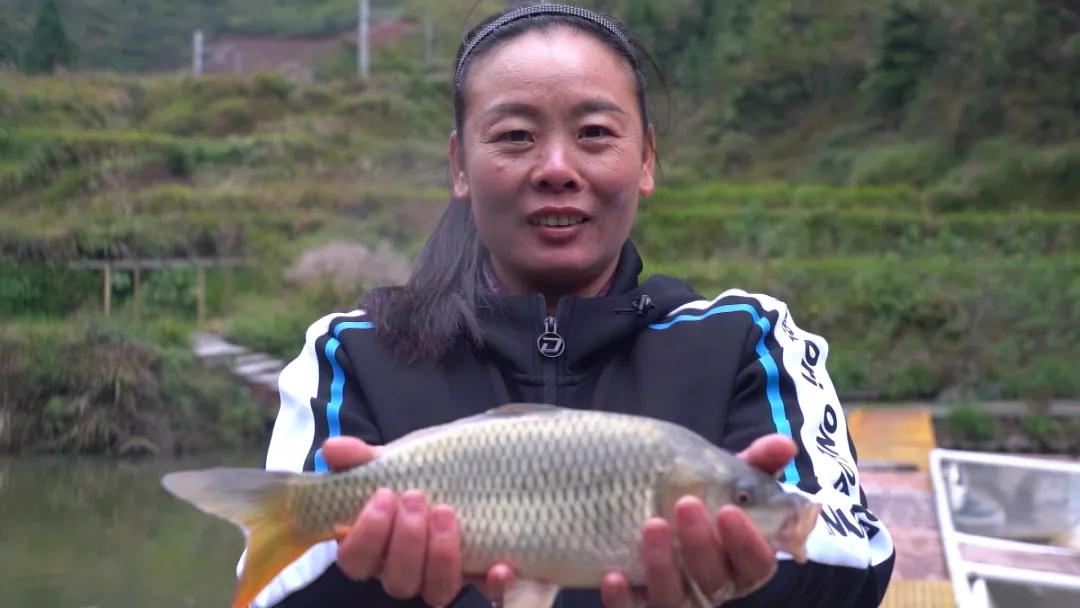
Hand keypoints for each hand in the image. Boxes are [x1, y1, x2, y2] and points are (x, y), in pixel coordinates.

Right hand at [321, 437, 514, 605]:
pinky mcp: (482, 576)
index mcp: (378, 546)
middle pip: (397, 581)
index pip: (356, 561)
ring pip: (436, 591)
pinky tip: (500, 566)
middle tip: (415, 498)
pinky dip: (494, 585)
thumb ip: (363, 458)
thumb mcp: (397, 461)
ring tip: (445, 514)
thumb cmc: (425, 475)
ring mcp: (444, 576)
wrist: (477, 475)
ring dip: (440, 556)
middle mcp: (408, 569)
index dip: (365, 535)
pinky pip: (487, 594)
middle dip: (406, 540)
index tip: (383, 495)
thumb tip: (332, 449)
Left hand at [601, 434, 798, 607]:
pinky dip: (623, 599)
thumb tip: (786, 444)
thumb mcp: (715, 475)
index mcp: (736, 559)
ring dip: (664, 565)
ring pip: (675, 600)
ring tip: (651, 524)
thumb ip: (752, 464)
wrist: (623, 502)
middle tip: (686, 504)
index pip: (756, 564)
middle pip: (716, 581)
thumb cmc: (685, 493)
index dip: (749, 543)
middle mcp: (707, 584)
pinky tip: (612, 576)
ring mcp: (671, 598)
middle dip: (703, 544)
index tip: (728, 510)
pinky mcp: (636, 605)